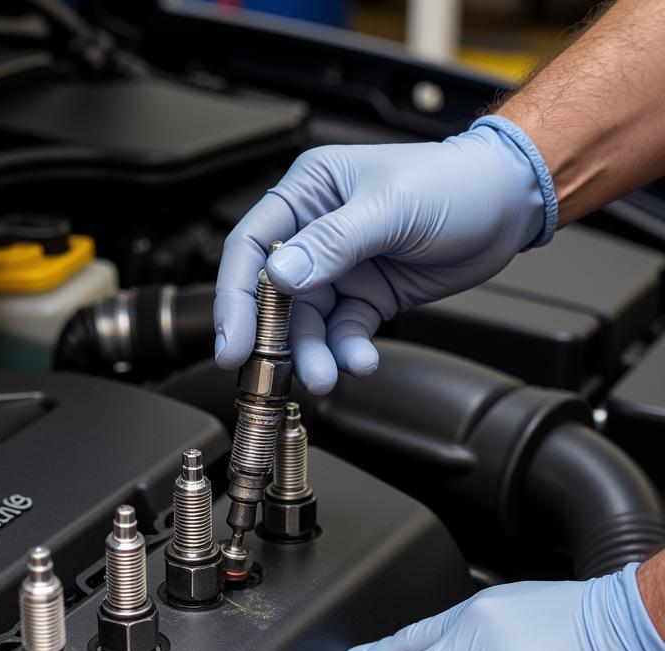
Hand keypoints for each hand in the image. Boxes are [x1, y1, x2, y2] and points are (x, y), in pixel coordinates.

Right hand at [214, 116, 554, 393]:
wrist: (509, 202)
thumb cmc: (455, 181)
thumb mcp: (389, 208)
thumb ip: (331, 244)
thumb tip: (280, 274)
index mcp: (308, 193)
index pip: (251, 246)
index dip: (236, 295)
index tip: (233, 339)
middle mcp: (316, 232)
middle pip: (273, 294)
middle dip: (272, 337)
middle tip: (268, 371)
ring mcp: (340, 268)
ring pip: (308, 322)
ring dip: (313, 353)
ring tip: (326, 376)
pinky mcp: (366, 296)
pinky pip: (343, 332)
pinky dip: (347, 351)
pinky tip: (360, 361)